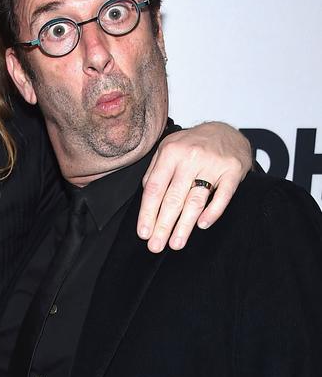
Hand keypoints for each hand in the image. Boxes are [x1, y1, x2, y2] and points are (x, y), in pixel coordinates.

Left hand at [137, 122, 251, 252]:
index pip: (155, 188)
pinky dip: (212, 212)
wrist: (226, 130)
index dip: (147, 212)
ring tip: (176, 243)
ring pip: (195, 200)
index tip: (143, 232)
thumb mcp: (168, 149)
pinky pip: (222, 196)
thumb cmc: (192, 144)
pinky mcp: (233, 171)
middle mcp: (190, 158)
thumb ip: (155, 171)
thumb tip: (146, 197)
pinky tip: (202, 225)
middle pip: (173, 198)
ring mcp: (213, 164)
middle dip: (163, 225)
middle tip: (156, 246)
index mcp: (170, 152)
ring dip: (185, 225)